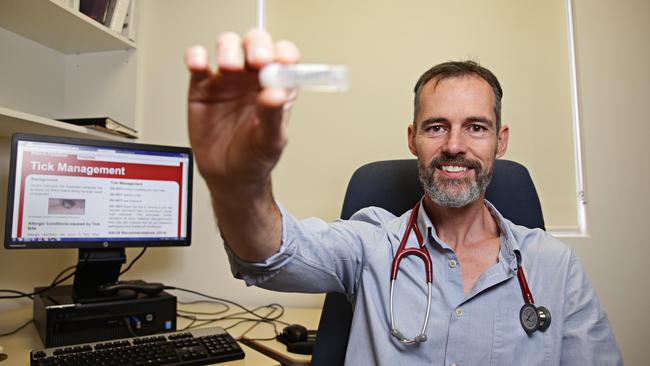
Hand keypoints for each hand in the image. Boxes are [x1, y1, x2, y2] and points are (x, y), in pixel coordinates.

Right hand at [184, 29, 299, 190]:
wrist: (228, 177)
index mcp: (277, 87)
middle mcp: (254, 78)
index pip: (285, 57)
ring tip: (229, 66)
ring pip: (228, 45)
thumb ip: (273, 116)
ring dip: (229, 48)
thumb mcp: (270, 141)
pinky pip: (197, 61)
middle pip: (256, 43)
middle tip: (255, 60)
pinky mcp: (202, 86)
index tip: (276, 62)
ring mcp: (228, 79)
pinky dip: (196, 56)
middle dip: (256, 45)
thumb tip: (275, 92)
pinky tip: (200, 65)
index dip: (282, 53)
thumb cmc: (254, 159)